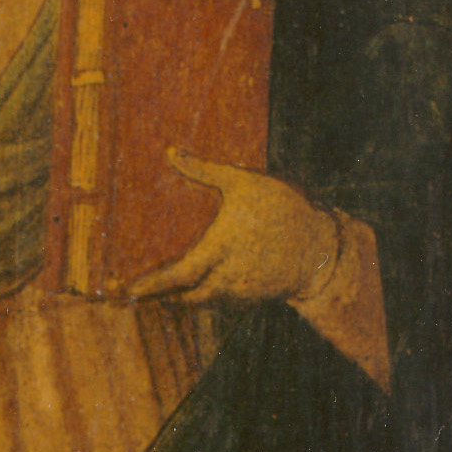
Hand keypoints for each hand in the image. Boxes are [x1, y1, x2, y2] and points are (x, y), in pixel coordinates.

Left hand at [129, 149, 347, 306]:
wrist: (323, 247)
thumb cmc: (283, 209)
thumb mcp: (243, 182)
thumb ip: (205, 169)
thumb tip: (172, 152)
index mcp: (220, 250)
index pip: (178, 276)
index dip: (152, 285)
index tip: (129, 290)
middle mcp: (227, 277)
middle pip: (186, 297)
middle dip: (161, 296)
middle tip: (137, 293)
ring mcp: (242, 291)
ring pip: (204, 300)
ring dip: (183, 298)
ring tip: (163, 291)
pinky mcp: (254, 296)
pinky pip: (222, 300)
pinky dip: (206, 296)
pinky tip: (199, 287)